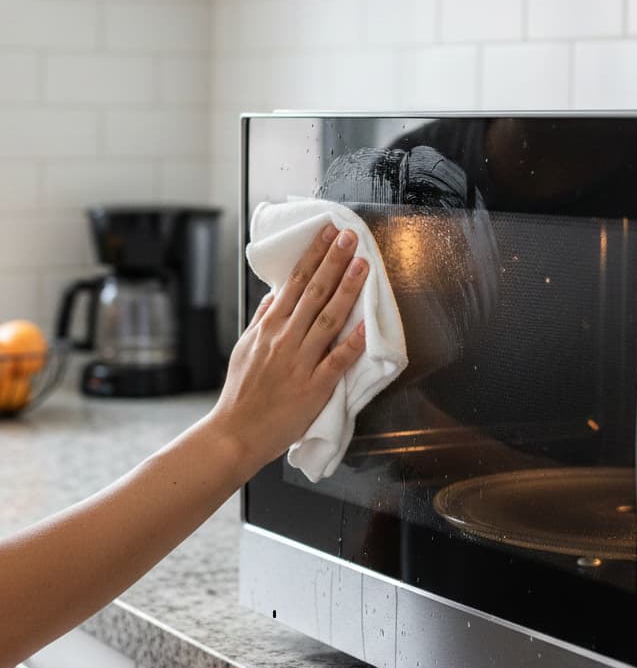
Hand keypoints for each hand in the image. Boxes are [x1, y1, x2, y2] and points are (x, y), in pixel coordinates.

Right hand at [210, 224, 367, 479]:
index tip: (328, 233)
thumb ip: (262, 319)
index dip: (314, 255)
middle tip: (350, 236)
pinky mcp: (314, 387)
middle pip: (314, 292)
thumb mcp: (244, 348)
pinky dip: (353, 342)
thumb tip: (275, 294)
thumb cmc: (241, 393)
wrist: (236, 433)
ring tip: (363, 265)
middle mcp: (284, 339)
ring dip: (347, 290)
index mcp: (269, 327)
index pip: (295, 282)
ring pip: (328, 318)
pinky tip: (369, 325)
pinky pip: (337, 361)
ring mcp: (300, 362)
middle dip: (334, 260)